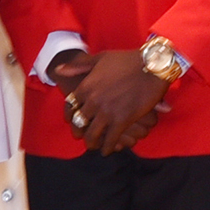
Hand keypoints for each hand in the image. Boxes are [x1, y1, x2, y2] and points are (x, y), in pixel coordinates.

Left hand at [58, 48, 174, 155]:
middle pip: (78, 123)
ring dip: (91, 142)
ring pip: (92, 134)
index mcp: (86, 86)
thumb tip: (58, 70)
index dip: (69, 115)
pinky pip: (110, 139)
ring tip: (94, 146)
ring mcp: (107, 112)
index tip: (71, 120)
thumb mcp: (99, 59)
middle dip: (78, 132)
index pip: (70, 106)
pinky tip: (108, 150)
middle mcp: (93, 101)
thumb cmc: (126, 60)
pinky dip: (108, 147)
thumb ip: (78, 66)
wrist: (151, 66)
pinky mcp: (122, 121)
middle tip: (81, 136)